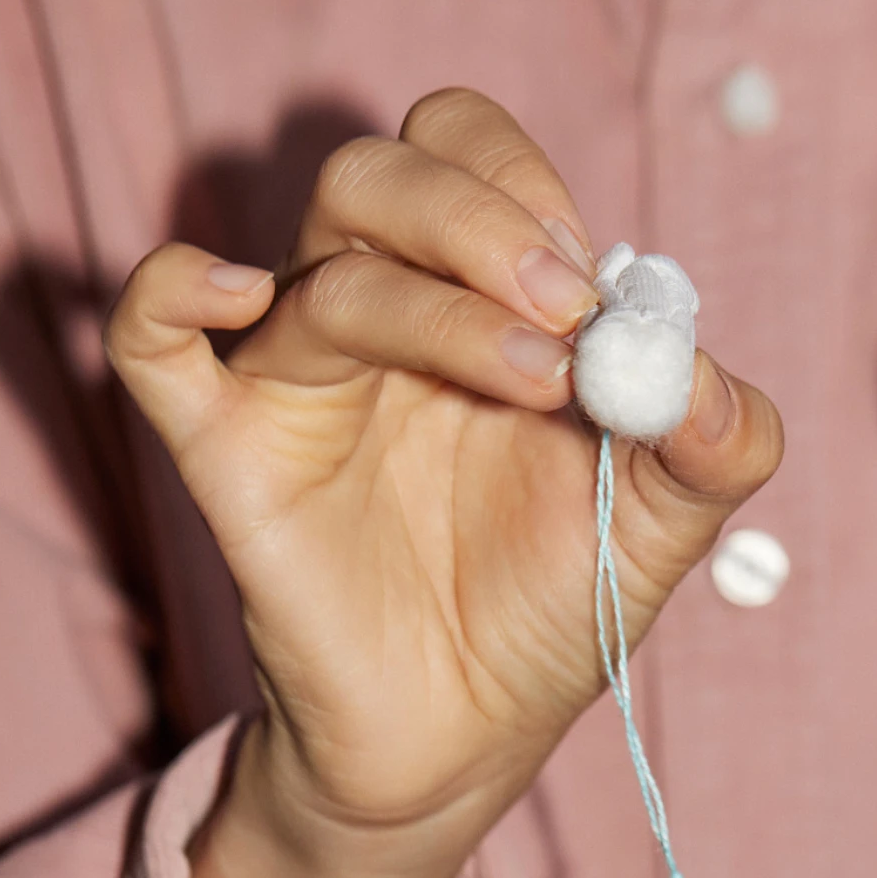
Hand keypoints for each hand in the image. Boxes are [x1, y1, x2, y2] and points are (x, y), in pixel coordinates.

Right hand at [105, 88, 782, 877]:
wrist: (472, 728)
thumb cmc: (559, 600)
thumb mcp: (670, 522)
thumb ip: (720, 441)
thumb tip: (703, 372)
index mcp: (481, 296)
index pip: (465, 149)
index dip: (527, 186)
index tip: (595, 282)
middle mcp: (385, 313)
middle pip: (381, 174)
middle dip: (482, 221)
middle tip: (567, 310)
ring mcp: (301, 377)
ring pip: (324, 264)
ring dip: (436, 301)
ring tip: (536, 379)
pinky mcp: (230, 450)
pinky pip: (155, 339)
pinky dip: (176, 288)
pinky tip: (242, 292)